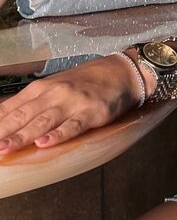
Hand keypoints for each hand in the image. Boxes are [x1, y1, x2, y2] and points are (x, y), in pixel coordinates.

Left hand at [0, 54, 140, 154]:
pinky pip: (72, 125)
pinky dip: (58, 135)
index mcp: (42, 88)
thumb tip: (3, 120)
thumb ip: (31, 103)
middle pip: (24, 115)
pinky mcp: (91, 112)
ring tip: (5, 147)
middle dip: (3, 131)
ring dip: (22, 136)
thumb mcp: (55, 86)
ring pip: (43, 121)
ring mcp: (73, 102)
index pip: (11, 107)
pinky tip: (45, 143)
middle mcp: (55, 93)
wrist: (122, 72)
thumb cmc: (86, 81)